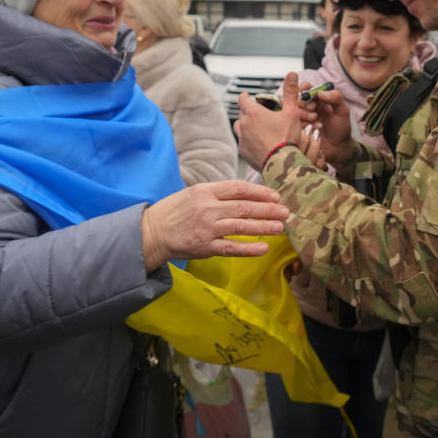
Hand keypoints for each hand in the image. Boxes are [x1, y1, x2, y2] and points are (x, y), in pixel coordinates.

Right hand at [141, 181, 288, 269]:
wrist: (151, 232)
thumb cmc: (175, 211)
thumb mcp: (194, 193)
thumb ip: (218, 193)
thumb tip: (247, 194)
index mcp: (205, 191)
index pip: (238, 189)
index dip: (260, 192)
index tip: (275, 196)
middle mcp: (207, 208)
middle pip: (243, 207)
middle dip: (268, 210)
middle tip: (286, 212)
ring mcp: (206, 228)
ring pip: (240, 226)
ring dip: (263, 227)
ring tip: (280, 228)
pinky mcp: (204, 247)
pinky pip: (230, 248)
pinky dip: (248, 248)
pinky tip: (263, 248)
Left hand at [235, 72, 304, 169]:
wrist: (282, 163)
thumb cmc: (286, 138)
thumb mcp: (291, 112)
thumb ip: (290, 92)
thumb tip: (292, 74)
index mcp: (254, 113)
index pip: (242, 99)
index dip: (245, 96)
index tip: (247, 95)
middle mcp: (244, 125)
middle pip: (241, 114)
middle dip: (248, 112)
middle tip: (258, 114)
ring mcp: (242, 139)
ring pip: (240, 128)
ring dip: (246, 126)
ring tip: (256, 128)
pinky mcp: (243, 152)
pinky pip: (243, 142)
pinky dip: (248, 140)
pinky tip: (258, 143)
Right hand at [302, 84, 357, 174]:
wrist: (338, 149)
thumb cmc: (341, 129)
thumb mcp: (343, 111)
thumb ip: (335, 98)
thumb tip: (320, 92)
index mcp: (320, 100)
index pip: (308, 88)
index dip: (305, 88)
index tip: (307, 92)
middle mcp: (310, 108)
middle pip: (299, 99)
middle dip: (305, 103)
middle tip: (313, 109)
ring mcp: (304, 118)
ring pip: (295, 110)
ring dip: (304, 113)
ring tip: (316, 120)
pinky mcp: (300, 129)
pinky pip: (294, 123)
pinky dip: (303, 123)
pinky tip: (313, 128)